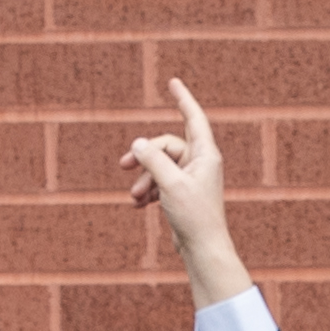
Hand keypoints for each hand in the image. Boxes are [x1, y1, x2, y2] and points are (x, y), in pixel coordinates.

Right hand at [123, 77, 255, 306]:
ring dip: (144, 179)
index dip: (183, 98)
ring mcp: (191, 178)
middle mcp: (200, 163)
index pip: (193, 118)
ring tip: (134, 197)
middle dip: (145, 157)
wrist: (202, 249)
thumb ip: (153, 160)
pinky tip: (138, 205)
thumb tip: (137, 143)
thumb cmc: (194, 216)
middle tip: (124, 166)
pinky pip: (160, 182)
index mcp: (205, 154)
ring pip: (160, 166)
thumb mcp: (170, 184)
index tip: (173, 82)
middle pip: (166, 146)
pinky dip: (149, 191)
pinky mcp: (182, 193)